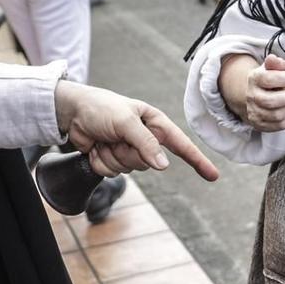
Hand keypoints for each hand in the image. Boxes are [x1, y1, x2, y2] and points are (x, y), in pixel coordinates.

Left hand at [56, 81, 219, 179]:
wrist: (71, 112)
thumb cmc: (101, 108)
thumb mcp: (126, 122)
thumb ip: (146, 143)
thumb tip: (163, 166)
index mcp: (155, 124)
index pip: (181, 145)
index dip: (197, 161)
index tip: (213, 175)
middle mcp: (144, 139)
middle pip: (147, 163)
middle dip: (128, 153)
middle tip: (115, 137)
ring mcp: (128, 151)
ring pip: (128, 169)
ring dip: (112, 156)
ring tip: (104, 139)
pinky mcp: (113, 159)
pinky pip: (112, 172)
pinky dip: (101, 161)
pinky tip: (96, 147)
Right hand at [225, 53, 284, 132]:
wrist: (258, 94)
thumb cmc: (270, 80)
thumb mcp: (273, 67)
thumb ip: (277, 63)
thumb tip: (274, 59)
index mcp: (254, 79)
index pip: (268, 79)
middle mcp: (252, 96)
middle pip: (271, 101)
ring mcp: (255, 112)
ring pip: (277, 115)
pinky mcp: (260, 124)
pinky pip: (280, 125)